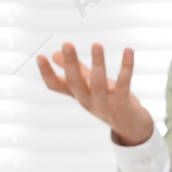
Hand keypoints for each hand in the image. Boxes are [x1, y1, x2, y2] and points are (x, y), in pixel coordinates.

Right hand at [36, 42, 155, 145]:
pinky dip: (126, 67)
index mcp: (78, 94)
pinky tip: (128, 50)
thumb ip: (75, 70)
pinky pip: (124, 83)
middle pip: (75, 84)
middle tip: (66, 44)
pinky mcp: (123, 102)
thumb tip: (54, 54)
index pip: (56, 86)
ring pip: (98, 84)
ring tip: (96, 45)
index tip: (40, 57)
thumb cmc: (109, 101)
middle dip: (70, 64)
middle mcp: (88, 100)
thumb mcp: (89, 86)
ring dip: (98, 63)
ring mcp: (105, 103)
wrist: (131, 127)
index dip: (47, 74)